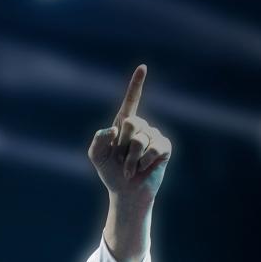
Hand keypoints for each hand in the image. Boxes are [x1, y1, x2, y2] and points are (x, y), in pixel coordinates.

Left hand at [88, 64, 171, 203]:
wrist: (126, 193)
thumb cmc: (111, 173)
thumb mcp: (97, 156)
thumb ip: (98, 140)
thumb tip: (113, 129)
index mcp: (124, 124)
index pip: (131, 101)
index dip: (137, 84)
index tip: (143, 68)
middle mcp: (141, 127)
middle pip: (132, 123)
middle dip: (123, 146)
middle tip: (122, 161)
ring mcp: (154, 135)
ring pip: (141, 140)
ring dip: (132, 160)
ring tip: (131, 169)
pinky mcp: (164, 147)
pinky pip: (155, 148)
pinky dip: (145, 161)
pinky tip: (144, 168)